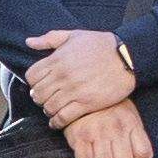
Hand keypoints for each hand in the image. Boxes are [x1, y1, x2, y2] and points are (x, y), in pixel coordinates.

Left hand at [24, 27, 138, 121]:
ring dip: (48, 109)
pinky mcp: (87, 103)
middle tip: (45, 98)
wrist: (128, 57)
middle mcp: (63, 76)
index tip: (39, 84)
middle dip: (39, 97)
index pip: (31, 77)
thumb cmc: (101, 45)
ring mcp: (74, 91)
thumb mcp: (74, 35)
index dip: (33, 82)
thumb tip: (28, 42)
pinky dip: (57, 122)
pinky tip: (57, 121)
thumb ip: (49, 39)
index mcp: (57, 60)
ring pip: (48, 107)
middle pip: (38, 93)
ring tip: (52, 108)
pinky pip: (63, 117)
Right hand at [68, 102, 157, 157]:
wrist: (82, 92)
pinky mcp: (79, 136)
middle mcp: (116, 127)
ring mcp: (97, 131)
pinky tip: (86, 157)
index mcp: (131, 123)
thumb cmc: (108, 110)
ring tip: (98, 156)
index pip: (143, 153)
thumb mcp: (129, 120)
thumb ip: (139, 145)